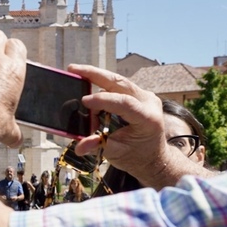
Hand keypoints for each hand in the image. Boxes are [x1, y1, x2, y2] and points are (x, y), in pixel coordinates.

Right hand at [65, 65, 172, 182]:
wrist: (153, 157)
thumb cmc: (137, 156)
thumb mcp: (116, 154)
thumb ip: (97, 146)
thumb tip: (79, 146)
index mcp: (148, 119)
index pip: (125, 103)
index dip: (102, 100)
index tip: (83, 101)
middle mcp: (149, 102)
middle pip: (119, 82)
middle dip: (94, 74)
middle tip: (73, 69)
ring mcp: (145, 96)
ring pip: (117, 81)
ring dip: (95, 83)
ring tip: (79, 93)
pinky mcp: (138, 95)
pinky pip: (117, 87)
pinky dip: (101, 88)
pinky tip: (89, 91)